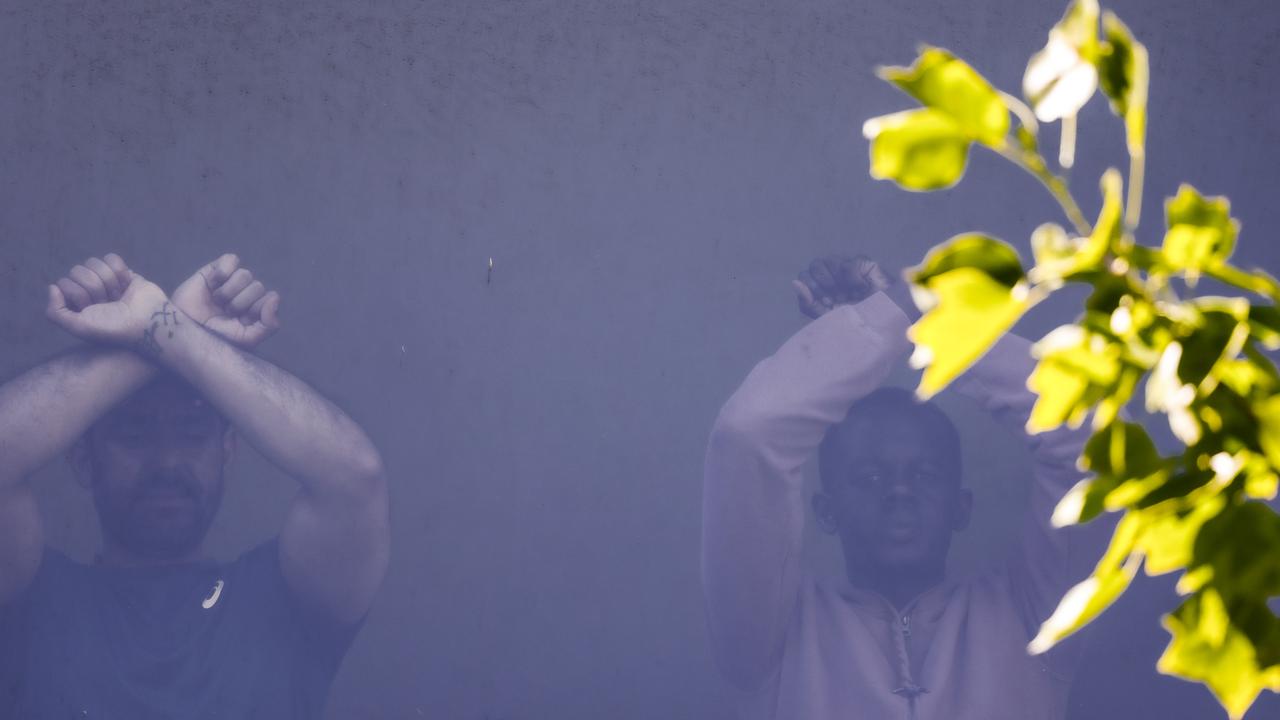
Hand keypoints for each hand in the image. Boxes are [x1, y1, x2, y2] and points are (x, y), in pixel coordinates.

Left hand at [46, 254, 172, 344]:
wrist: (148, 323)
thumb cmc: (114, 328)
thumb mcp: (79, 328)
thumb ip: (54, 313)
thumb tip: (53, 287)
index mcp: (76, 304)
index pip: (64, 283)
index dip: (79, 295)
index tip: (93, 309)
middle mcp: (89, 292)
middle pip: (78, 270)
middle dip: (95, 287)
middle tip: (108, 303)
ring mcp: (105, 281)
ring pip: (93, 262)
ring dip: (109, 280)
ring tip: (119, 296)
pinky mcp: (123, 273)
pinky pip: (111, 258)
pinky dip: (119, 270)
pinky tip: (126, 284)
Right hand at [172, 253, 279, 348]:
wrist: (184, 330)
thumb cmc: (215, 337)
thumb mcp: (247, 338)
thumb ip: (269, 324)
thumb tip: (275, 297)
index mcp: (257, 309)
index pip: (271, 298)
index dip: (256, 310)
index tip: (241, 321)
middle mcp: (246, 294)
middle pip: (258, 287)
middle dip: (239, 303)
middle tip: (224, 312)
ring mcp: (232, 281)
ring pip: (246, 275)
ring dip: (229, 291)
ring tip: (217, 301)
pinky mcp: (216, 270)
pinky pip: (232, 259)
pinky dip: (223, 272)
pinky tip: (213, 284)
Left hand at [792, 255, 890, 318]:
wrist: (882, 325)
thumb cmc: (854, 323)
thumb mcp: (826, 317)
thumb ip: (809, 302)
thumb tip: (795, 283)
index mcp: (822, 287)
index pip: (804, 276)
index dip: (810, 288)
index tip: (823, 302)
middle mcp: (834, 275)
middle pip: (814, 265)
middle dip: (819, 283)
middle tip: (832, 298)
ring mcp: (848, 268)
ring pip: (828, 260)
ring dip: (834, 280)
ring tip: (846, 295)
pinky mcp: (864, 264)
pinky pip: (849, 264)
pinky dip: (852, 279)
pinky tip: (860, 290)